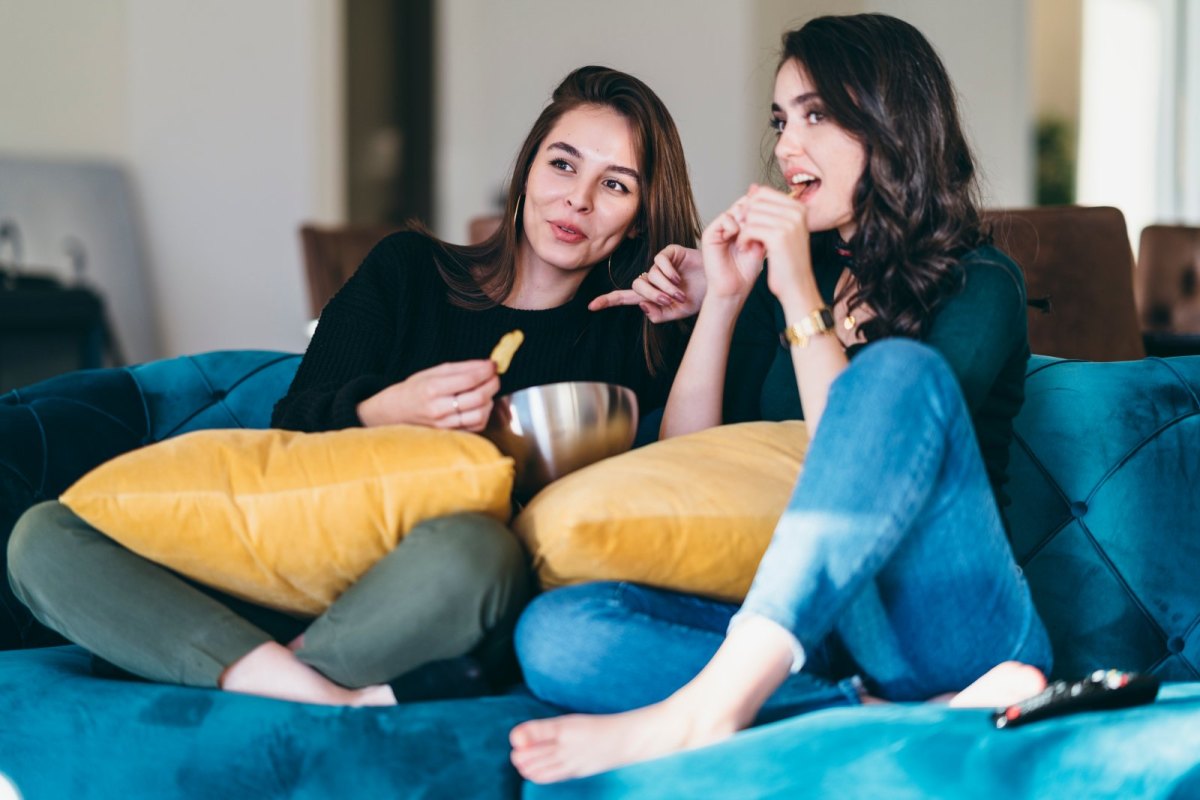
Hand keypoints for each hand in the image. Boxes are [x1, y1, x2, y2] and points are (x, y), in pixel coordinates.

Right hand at [357, 360, 499, 430]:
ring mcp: (444, 425)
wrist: (395, 413)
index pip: (469, 379)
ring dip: (489, 400)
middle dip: (493, 384)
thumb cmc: (415, 389)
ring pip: (480, 414)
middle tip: (494, 377)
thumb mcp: (433, 372)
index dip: (487, 371)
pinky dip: (483, 414)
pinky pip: (476, 426)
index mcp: (433, 388)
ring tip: (486, 391)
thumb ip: (461, 368)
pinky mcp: (450, 435)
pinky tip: (479, 405)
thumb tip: (487, 365)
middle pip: (478, 397)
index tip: (493, 365)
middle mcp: (439, 408)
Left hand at [587, 244, 704, 322]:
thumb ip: (659, 315)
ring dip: (664, 287)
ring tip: (679, 292)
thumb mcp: (677, 313)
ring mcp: (661, 265)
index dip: (609, 300)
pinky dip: (667, 272)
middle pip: (637, 286)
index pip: (626, 297)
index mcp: (652, 294)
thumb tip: (642, 306)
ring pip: (649, 275)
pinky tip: (678, 277)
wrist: (717, 285)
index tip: (591, 306)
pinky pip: (658, 262)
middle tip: (669, 300)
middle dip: (651, 295)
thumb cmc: (699, 298)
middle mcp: (653, 279)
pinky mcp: (669, 253)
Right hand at [699, 194, 764, 300]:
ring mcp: (719, 229)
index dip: (763, 209)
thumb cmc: (747, 272)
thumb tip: (774, 207)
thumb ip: (764, 226)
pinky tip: (740, 240)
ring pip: (736, 210)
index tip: (772, 218)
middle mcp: (730, 225)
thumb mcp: (762, 245)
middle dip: (756, 212)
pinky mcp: (710, 234)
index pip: (753, 206)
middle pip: (745, 204)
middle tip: (762, 225)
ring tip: (751, 235)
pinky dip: (734, 226)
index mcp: (742, 226)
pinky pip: (724, 219)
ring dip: (747, 220)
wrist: (734, 289)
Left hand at [736, 185, 815, 306]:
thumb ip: (769, 208)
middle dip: (746, 217)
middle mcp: (797, 212)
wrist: (797, 286)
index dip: (750, 207)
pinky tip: (746, 248)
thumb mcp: (783, 230)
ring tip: (746, 242)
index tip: (750, 223)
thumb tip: (752, 187)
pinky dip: (743, 239)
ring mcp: (789, 223)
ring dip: (743, 230)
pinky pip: (749, 228)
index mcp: (799, 208)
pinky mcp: (778, 237)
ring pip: (751, 215)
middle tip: (746, 234)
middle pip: (756, 202)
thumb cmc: (788, 261)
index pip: (764, 192)